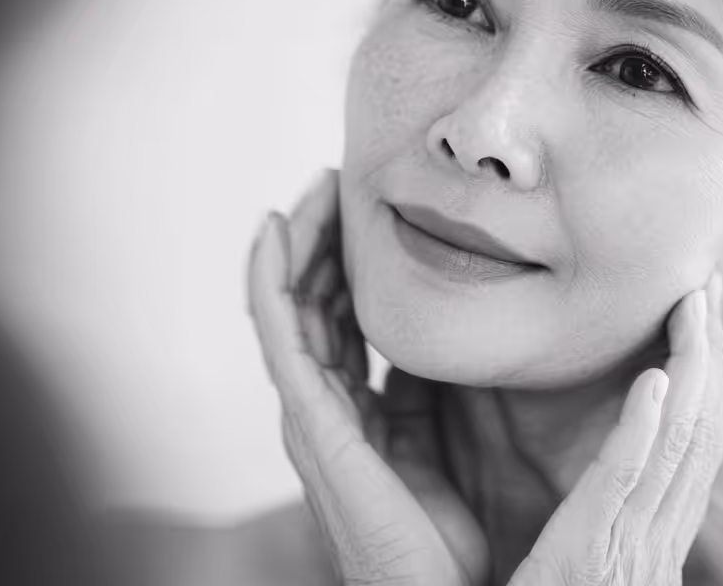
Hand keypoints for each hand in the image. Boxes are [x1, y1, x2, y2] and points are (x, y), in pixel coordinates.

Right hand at [246, 169, 487, 585]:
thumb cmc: (448, 538)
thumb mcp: (447, 440)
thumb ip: (436, 390)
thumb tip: (453, 335)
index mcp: (359, 412)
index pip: (339, 321)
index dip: (343, 264)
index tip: (360, 208)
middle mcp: (325, 409)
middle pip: (309, 307)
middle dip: (317, 243)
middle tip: (332, 183)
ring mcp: (312, 415)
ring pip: (290, 310)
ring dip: (296, 246)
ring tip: (310, 192)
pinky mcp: (312, 422)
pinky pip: (282, 336)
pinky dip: (269, 281)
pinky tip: (273, 232)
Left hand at [509, 273, 722, 584]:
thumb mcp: (578, 563)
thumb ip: (591, 513)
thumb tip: (595, 460)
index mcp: (644, 539)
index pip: (684, 442)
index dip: (697, 373)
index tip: (693, 312)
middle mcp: (652, 543)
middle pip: (696, 432)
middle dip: (705, 354)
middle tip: (704, 284)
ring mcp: (632, 555)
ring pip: (679, 447)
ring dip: (690, 369)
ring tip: (691, 305)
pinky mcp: (592, 564)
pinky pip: (627, 489)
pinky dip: (646, 433)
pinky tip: (655, 382)